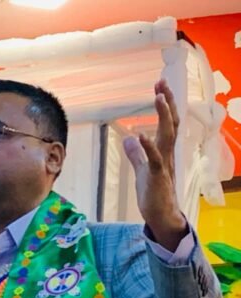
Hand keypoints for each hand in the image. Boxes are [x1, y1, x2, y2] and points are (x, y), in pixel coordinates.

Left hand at [123, 79, 188, 250]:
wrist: (160, 215)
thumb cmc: (153, 193)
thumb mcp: (142, 169)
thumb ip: (136, 154)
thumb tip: (128, 139)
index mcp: (164, 150)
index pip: (166, 122)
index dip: (164, 104)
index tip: (159, 85)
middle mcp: (167, 153)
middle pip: (170, 122)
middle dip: (167, 102)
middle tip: (161, 82)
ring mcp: (164, 164)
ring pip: (167, 135)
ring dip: (163, 116)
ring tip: (158, 97)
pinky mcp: (157, 177)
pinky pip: (153, 159)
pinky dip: (147, 147)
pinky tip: (139, 135)